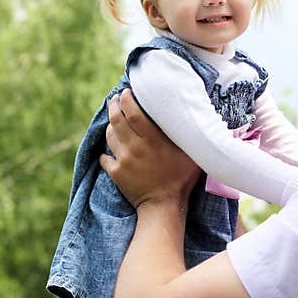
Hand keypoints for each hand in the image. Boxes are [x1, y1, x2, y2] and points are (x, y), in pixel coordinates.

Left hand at [99, 89, 201, 208]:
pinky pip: (105, 157)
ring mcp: (123, 160)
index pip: (133, 112)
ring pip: (109, 135)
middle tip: (115, 99)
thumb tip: (192, 115)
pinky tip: (111, 149)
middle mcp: (135, 147)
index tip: (125, 91)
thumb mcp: (190, 154)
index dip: (126, 99)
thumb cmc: (182, 178)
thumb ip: (186, 135)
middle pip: (117, 119)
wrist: (163, 206)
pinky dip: (106, 151)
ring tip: (115, 121)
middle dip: (114, 105)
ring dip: (110, 125)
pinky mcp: (115, 173)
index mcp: (153, 140)